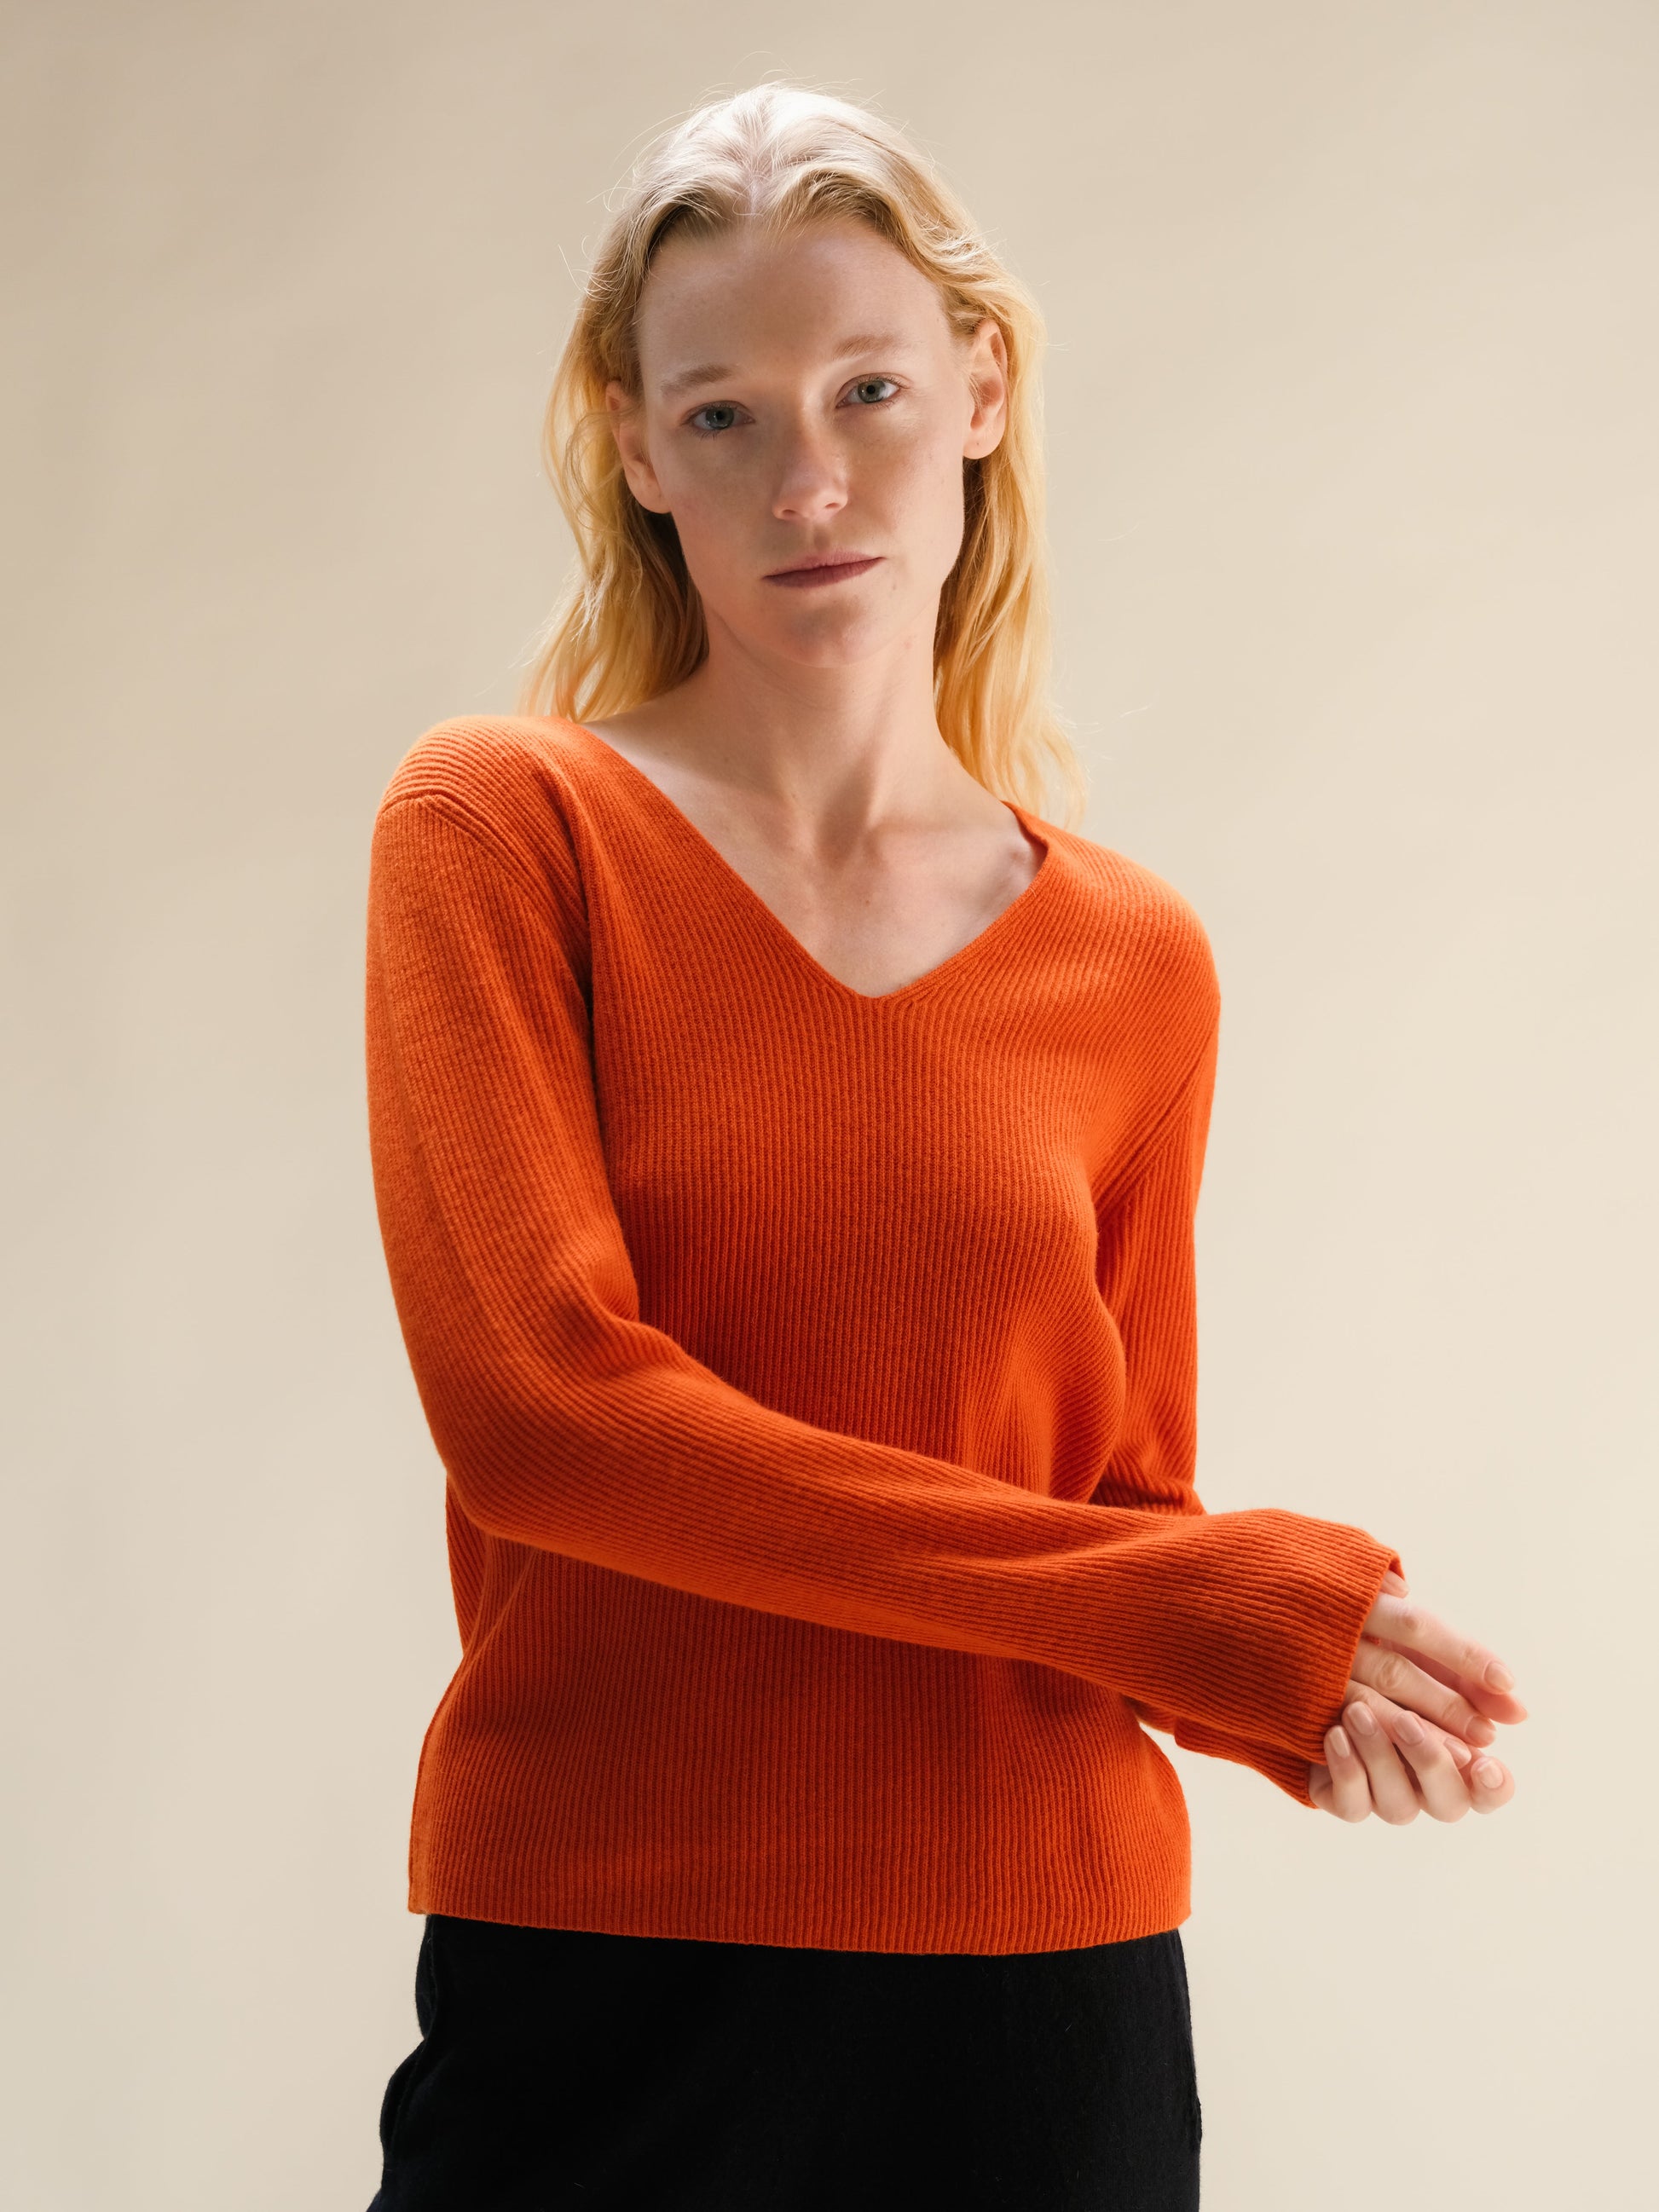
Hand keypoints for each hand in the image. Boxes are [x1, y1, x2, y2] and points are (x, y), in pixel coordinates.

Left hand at [1309, 1571, 1525, 1822]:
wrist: (1299, 1643)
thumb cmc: (1376, 1644)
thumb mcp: (1421, 1646)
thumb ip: (1469, 1675)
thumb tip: (1518, 1710)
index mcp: (1455, 1752)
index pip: (1490, 1790)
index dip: (1494, 1785)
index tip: (1486, 1760)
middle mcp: (1422, 1783)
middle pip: (1449, 1805)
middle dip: (1430, 1764)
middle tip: (1408, 1721)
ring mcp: (1380, 1792)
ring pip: (1397, 1807)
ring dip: (1380, 1758)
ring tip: (1356, 1711)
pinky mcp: (1336, 1793)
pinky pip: (1349, 1805)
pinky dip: (1346, 1772)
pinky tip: (1333, 1734)